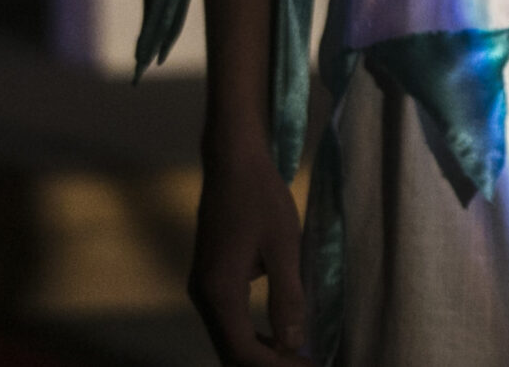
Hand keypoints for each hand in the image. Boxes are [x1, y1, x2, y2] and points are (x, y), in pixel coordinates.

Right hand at [190, 140, 308, 365]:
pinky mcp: (210, 279)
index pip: (241, 350)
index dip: (274, 366)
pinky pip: (227, 321)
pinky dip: (251, 335)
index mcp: (220, 292)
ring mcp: (203, 288)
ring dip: (260, 352)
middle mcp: (204, 296)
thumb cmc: (261, 198)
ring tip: (297, 357)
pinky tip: (278, 336)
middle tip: (306, 365)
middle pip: (229, 351)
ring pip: (227, 338)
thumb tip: (292, 345)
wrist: (232, 162)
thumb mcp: (283, 245)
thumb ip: (287, 296)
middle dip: (267, 364)